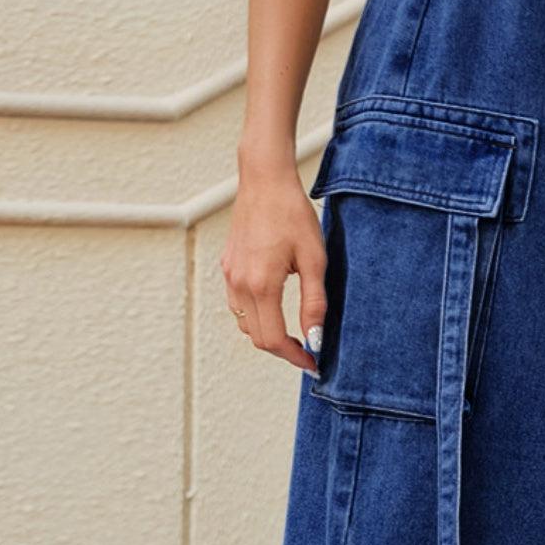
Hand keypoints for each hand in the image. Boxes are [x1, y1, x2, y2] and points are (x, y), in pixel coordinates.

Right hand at [221, 161, 325, 372]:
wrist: (265, 181)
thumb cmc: (293, 215)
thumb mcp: (314, 260)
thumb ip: (314, 303)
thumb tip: (315, 338)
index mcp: (261, 285)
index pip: (272, 340)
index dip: (294, 357)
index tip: (313, 363)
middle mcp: (239, 284)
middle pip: (257, 337)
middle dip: (283, 350)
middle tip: (309, 351)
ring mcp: (230, 276)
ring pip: (246, 324)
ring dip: (268, 334)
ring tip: (295, 332)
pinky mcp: (228, 267)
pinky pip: (239, 305)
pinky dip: (257, 316)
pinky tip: (276, 308)